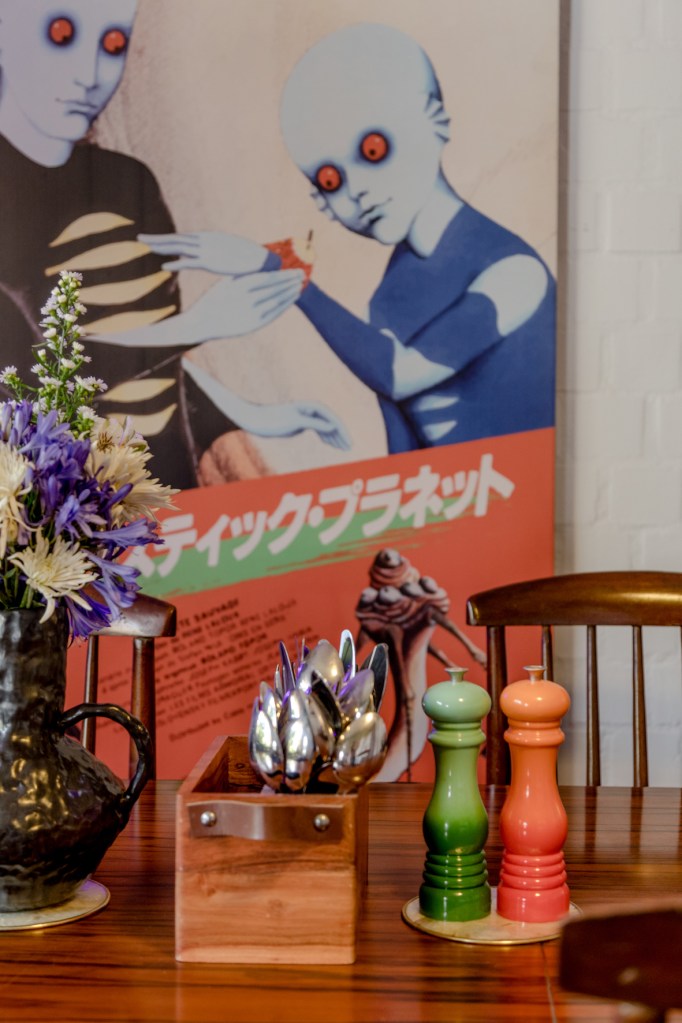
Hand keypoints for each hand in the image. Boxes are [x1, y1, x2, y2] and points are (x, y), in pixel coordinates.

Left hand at [138, 232, 269, 274]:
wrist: (261, 260)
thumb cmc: (247, 258)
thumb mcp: (229, 253)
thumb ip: (219, 254)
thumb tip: (216, 257)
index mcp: (207, 240)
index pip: (182, 239)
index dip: (166, 239)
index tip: (153, 240)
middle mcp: (204, 242)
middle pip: (176, 240)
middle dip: (157, 239)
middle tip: (139, 238)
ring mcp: (206, 251)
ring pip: (179, 248)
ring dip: (161, 247)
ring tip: (145, 246)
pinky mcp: (211, 262)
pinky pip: (189, 263)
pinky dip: (176, 264)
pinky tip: (163, 266)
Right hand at [183, 270, 304, 340]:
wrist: (202, 322)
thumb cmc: (214, 299)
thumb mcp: (226, 282)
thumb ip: (244, 274)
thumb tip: (262, 264)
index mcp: (239, 285)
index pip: (268, 278)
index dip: (284, 274)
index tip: (295, 269)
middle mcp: (246, 299)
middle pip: (275, 289)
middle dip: (290, 281)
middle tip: (302, 275)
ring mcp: (250, 313)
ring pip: (276, 301)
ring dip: (290, 293)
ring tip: (299, 285)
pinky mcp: (252, 325)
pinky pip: (273, 314)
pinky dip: (284, 305)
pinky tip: (292, 299)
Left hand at [253, 401, 350, 448]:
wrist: (255, 420)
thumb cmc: (273, 420)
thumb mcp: (295, 422)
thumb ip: (315, 423)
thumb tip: (333, 426)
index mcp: (311, 406)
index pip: (332, 419)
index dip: (342, 431)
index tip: (348, 443)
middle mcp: (310, 410)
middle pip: (331, 422)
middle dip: (340, 435)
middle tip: (349, 448)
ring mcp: (305, 416)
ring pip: (325, 426)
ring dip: (334, 437)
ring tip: (343, 448)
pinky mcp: (300, 423)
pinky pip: (317, 429)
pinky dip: (324, 437)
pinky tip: (330, 444)